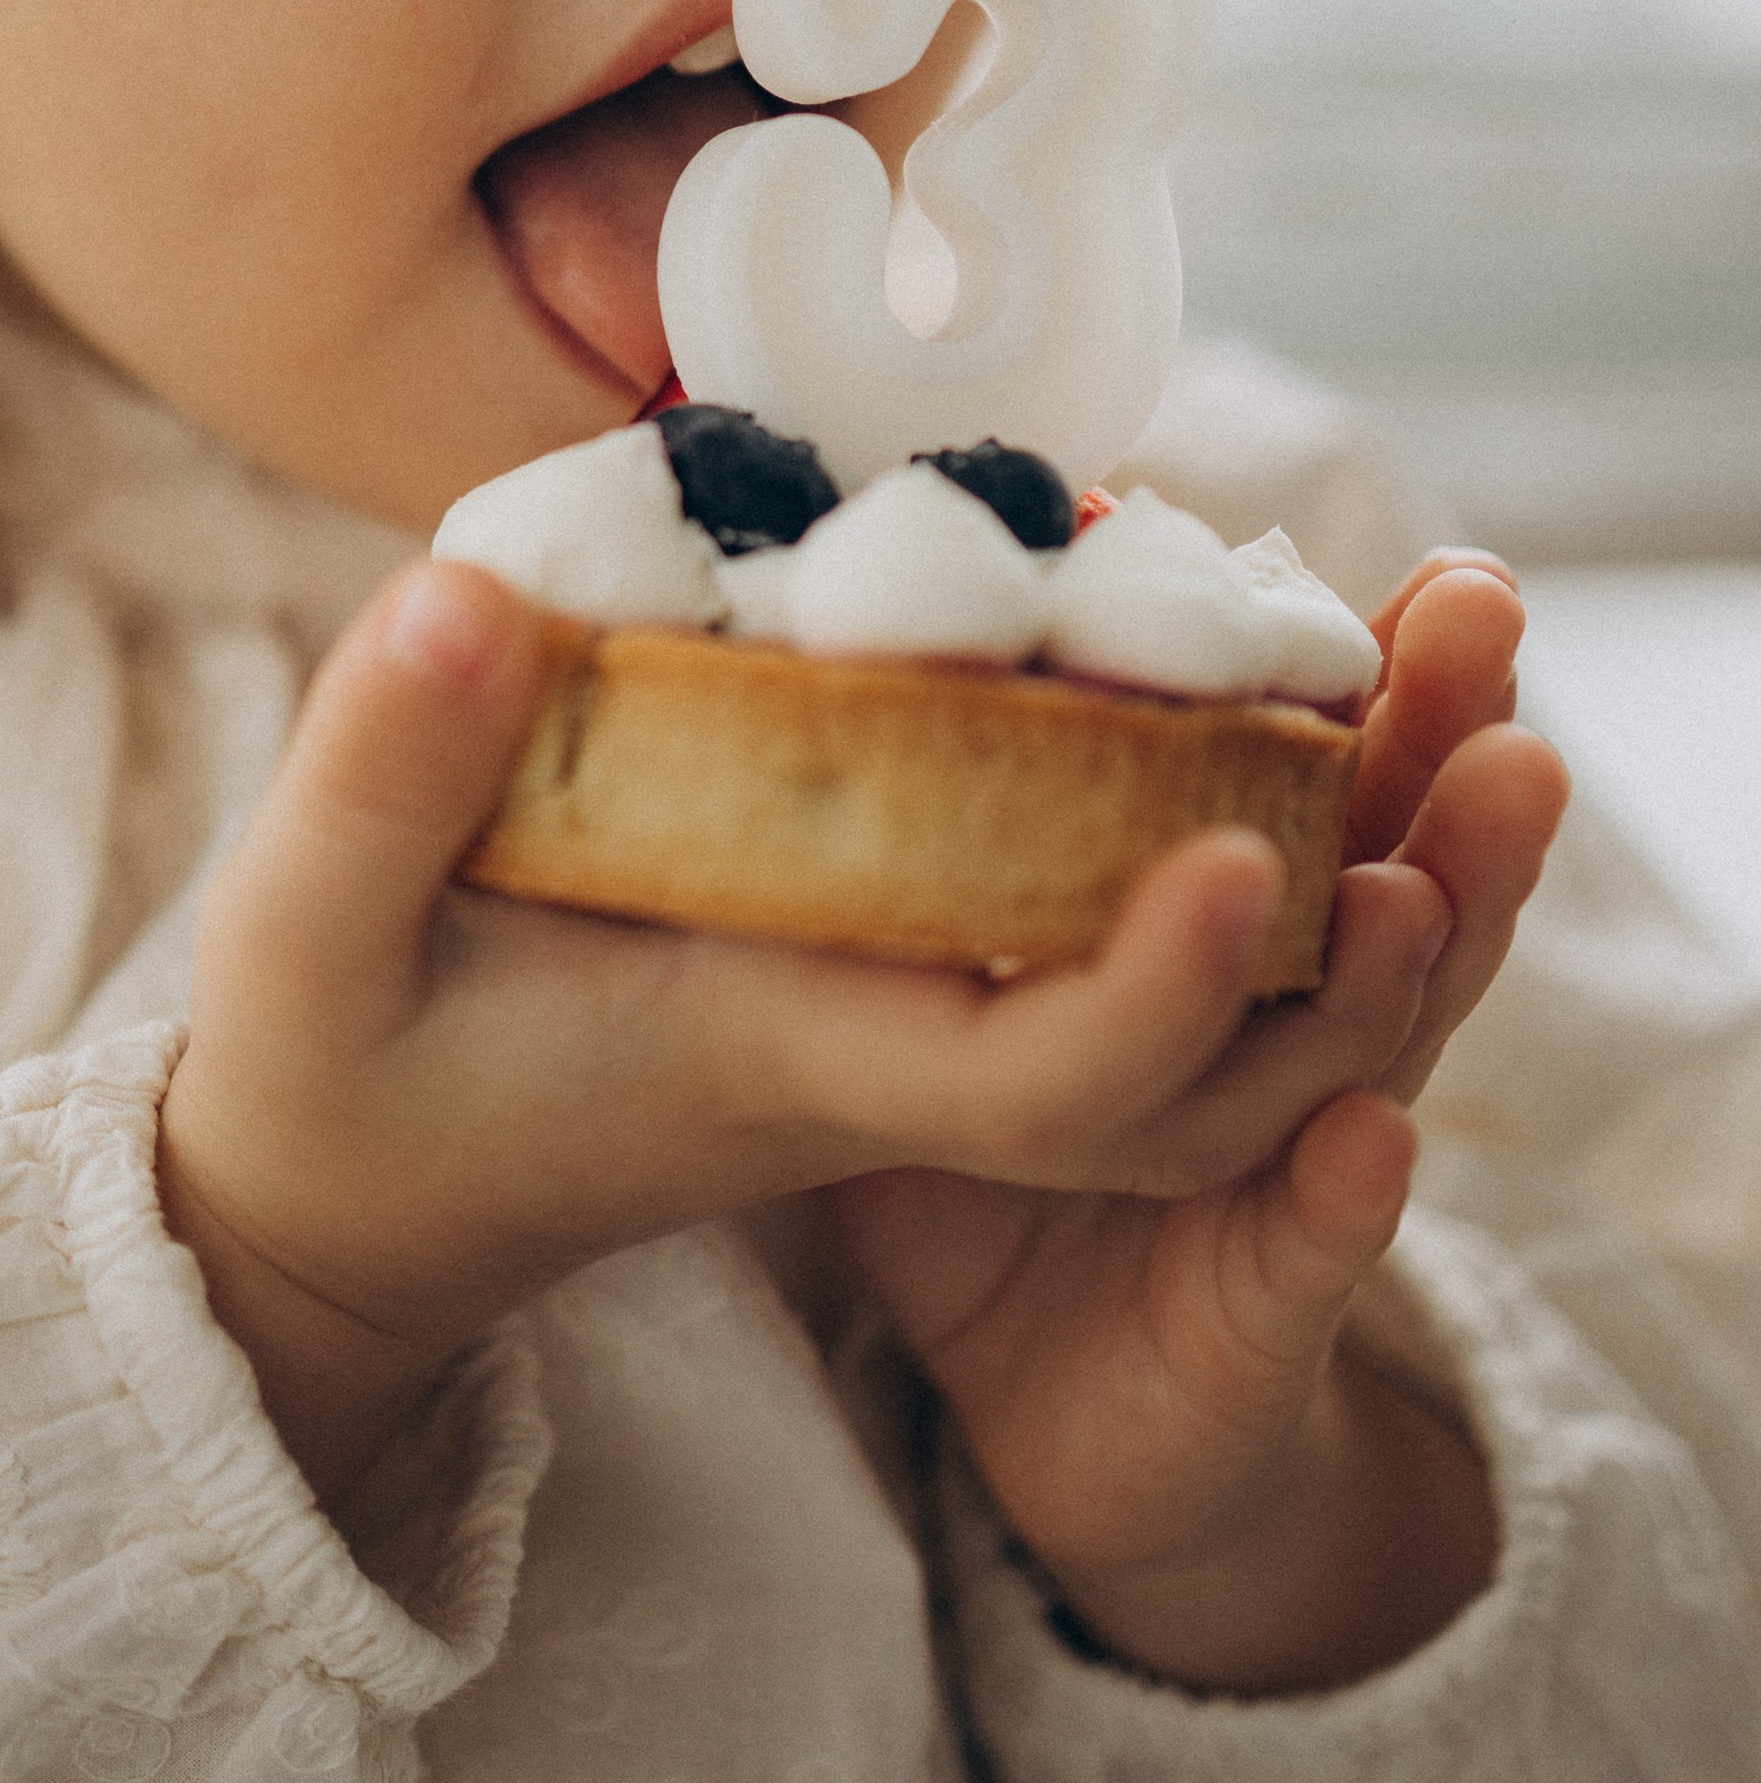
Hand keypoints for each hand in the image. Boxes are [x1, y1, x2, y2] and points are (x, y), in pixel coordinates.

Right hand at [158, 560, 1481, 1512]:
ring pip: (1209, 1006)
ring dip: (1336, 847)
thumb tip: (474, 590)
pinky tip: (1220, 624)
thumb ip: (379, 775)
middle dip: (1362, 924)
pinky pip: (1118, 901)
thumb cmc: (330, 1076)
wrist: (360, 1192)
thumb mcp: (298, 937)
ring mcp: (921, 1015)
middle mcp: (899, 1054)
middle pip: (1210, 1069)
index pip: (1034, 1084)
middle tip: (1484, 701)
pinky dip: (1208, 789)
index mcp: (788, 1063)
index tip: (1240, 850)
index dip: (1152, 992)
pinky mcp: (912, 958)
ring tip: (1426, 646)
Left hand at [832, 553, 1567, 1688]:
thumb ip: (919, 808)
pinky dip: (1341, 1198)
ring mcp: (1287, 1164)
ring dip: (1411, 955)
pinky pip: (1308, 1247)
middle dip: (1454, 761)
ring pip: (1377, 1045)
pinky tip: (1364, 1139)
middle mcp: (1283, 1023)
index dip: (1401, 679)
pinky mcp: (1256, 1305)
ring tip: (1417, 878)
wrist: (1047, 1394)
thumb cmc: (971, 1132)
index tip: (1451, 575)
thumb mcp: (935, 948)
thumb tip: (852, 612)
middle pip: (1399, 872)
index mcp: (1229, 920)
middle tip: (1482, 631)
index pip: (1339, 774)